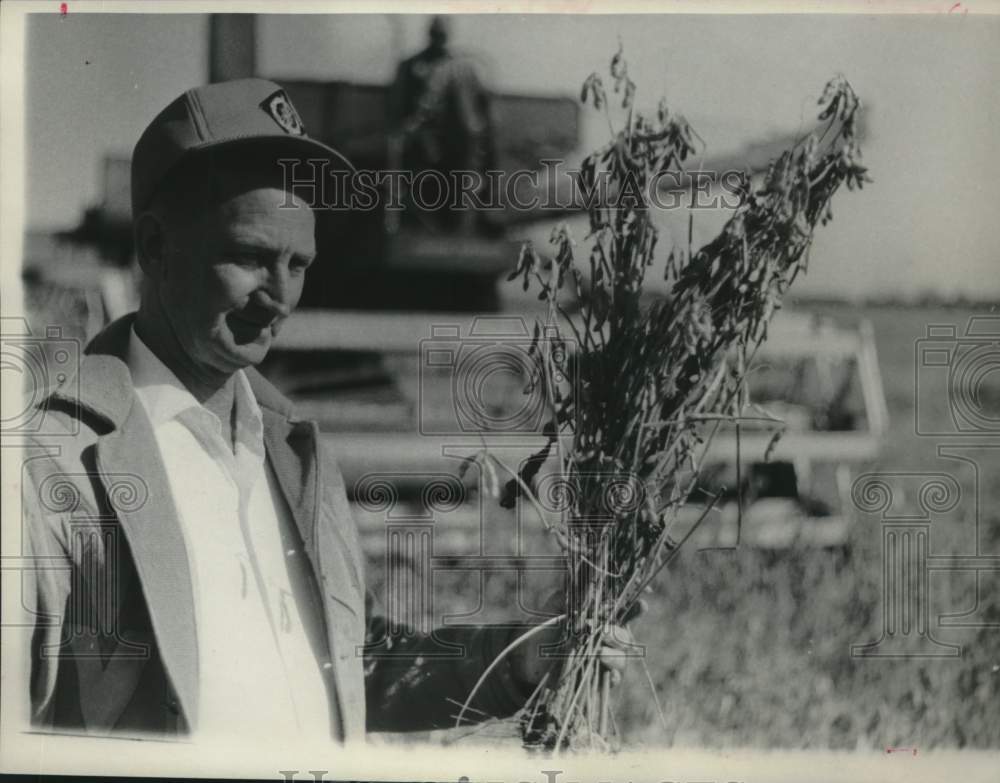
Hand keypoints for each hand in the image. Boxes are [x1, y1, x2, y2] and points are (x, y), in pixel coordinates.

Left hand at [509, 591, 645, 688]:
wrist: (523, 658)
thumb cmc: (540, 628)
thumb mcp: (552, 607)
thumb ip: (571, 594)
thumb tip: (586, 578)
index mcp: (598, 621)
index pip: (623, 614)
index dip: (635, 610)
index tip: (642, 605)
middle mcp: (604, 642)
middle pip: (626, 639)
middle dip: (620, 635)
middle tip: (605, 632)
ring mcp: (600, 663)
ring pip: (621, 660)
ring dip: (614, 656)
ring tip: (599, 652)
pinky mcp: (593, 683)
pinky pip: (611, 682)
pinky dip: (611, 676)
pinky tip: (607, 671)